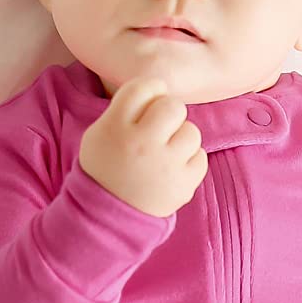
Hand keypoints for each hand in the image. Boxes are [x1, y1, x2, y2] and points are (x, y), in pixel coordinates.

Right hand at [77, 76, 207, 217]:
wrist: (107, 216)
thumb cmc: (106, 167)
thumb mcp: (100, 132)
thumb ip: (126, 108)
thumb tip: (160, 90)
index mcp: (115, 127)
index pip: (144, 86)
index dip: (150, 91)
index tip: (147, 106)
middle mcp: (141, 143)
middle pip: (173, 105)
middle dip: (169, 114)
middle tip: (159, 130)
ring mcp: (165, 166)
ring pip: (191, 131)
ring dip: (181, 138)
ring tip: (166, 153)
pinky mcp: (182, 185)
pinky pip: (201, 157)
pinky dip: (190, 161)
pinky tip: (173, 169)